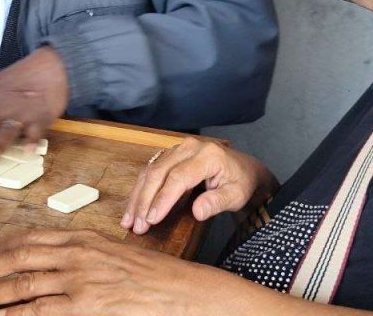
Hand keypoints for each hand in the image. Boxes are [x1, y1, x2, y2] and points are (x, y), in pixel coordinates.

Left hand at [0, 228, 220, 315]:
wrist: (178, 291)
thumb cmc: (149, 276)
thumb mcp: (110, 254)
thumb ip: (81, 255)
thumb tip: (51, 265)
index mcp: (82, 238)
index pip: (31, 238)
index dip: (2, 246)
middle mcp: (76, 254)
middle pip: (20, 257)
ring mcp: (78, 280)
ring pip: (23, 283)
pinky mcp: (84, 305)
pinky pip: (40, 309)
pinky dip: (18, 312)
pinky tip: (3, 315)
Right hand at [122, 137, 278, 233]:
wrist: (243, 169)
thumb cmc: (241, 183)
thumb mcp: (236, 195)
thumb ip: (217, 202)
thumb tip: (197, 212)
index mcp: (207, 155)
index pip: (179, 177)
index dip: (163, 199)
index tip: (152, 219)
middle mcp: (189, 147)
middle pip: (158, 172)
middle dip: (145, 200)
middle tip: (136, 225)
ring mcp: (177, 148)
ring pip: (150, 170)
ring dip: (138, 197)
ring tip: (129, 220)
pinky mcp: (170, 154)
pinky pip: (150, 170)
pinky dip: (140, 190)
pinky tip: (133, 207)